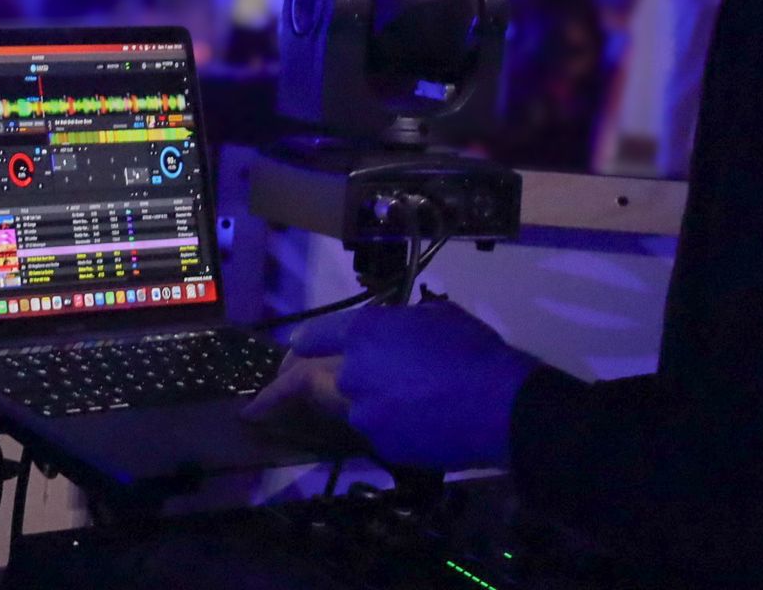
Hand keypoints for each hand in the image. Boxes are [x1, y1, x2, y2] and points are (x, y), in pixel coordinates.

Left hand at [245, 302, 539, 469]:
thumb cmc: (473, 350)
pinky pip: (373, 430)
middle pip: (305, 381)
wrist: (503, 406)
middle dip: (277, 391)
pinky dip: (381, 423)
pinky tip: (410, 419)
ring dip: (342, 404)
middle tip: (258, 404)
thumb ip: (398, 325)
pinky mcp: (383, 445)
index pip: (315, 337)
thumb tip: (388, 334)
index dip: (300, 345)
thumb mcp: (435, 317)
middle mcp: (353, 371)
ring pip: (340, 408)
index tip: (285, 354)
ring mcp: (365, 413)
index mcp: (366, 331)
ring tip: (365, 401)